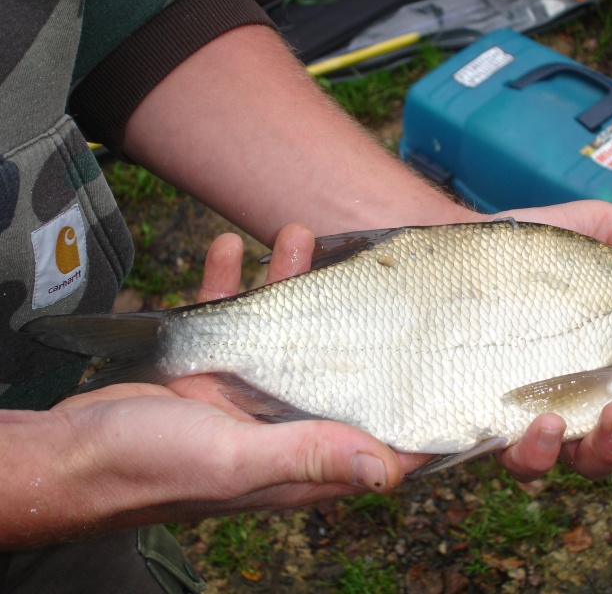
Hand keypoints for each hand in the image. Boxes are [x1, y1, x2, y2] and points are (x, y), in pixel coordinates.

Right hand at [47, 228, 426, 538]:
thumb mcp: (236, 462)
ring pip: (285, 333)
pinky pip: (229, 323)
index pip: (378, 438)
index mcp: (303, 456)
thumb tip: (388, 471)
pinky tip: (226, 248)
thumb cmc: (151, 470)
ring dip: (289, 285)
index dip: (416, 409)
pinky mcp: (209, 372)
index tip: (447, 366)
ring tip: (294, 235)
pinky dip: (228, 286)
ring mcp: (246, 395)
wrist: (70, 456)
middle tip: (368, 268)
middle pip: (338, 369)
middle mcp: (284, 425)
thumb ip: (310, 457)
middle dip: (355, 319)